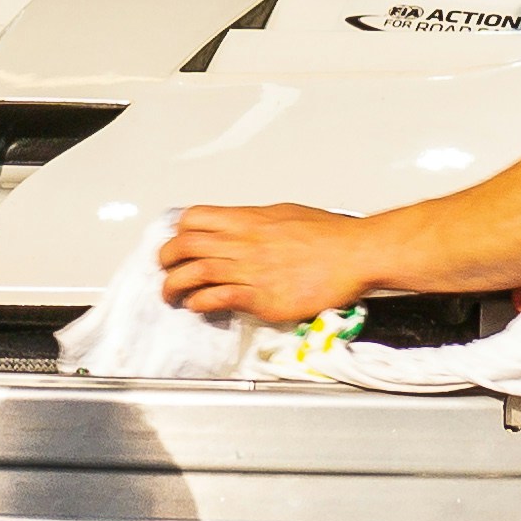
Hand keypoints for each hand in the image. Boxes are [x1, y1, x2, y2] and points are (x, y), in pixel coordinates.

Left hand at [161, 203, 384, 325]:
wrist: (355, 254)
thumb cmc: (329, 235)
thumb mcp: (286, 214)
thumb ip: (258, 223)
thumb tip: (243, 227)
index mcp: (247, 219)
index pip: (193, 218)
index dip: (179, 231)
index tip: (178, 241)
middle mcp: (242, 242)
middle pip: (184, 245)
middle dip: (166, 259)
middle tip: (165, 268)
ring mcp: (250, 270)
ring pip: (193, 274)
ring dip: (174, 286)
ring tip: (170, 295)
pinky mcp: (260, 297)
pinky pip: (217, 298)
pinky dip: (200, 303)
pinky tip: (198, 306)